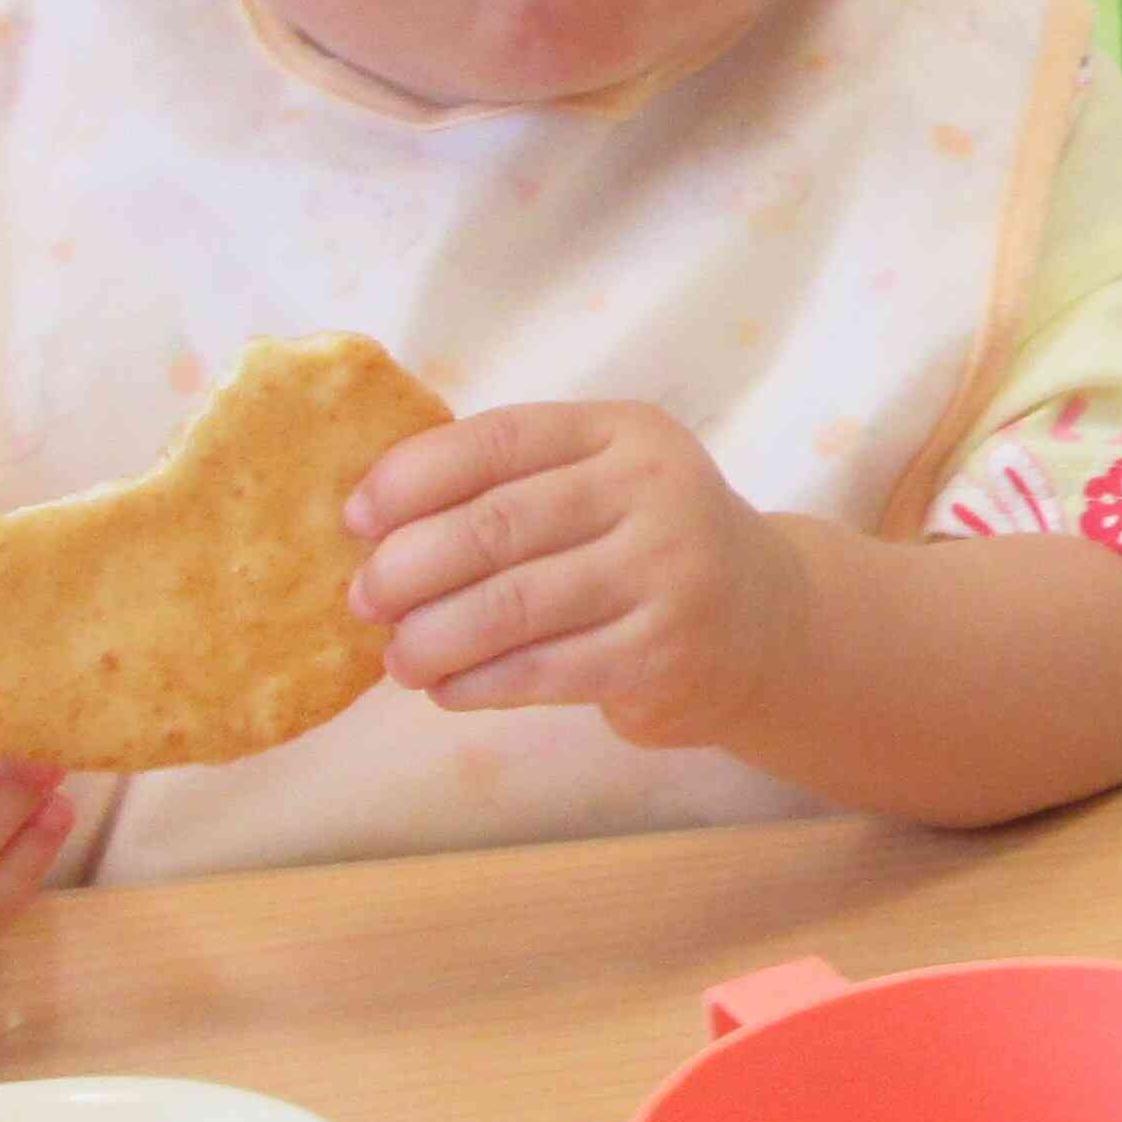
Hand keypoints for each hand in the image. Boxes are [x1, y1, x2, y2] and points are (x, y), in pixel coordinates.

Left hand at [350, 403, 807, 753]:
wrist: (767, 623)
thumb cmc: (643, 548)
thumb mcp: (601, 484)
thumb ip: (509, 484)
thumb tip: (368, 523)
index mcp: (623, 432)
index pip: (496, 440)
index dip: (409, 478)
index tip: (355, 520)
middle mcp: (655, 490)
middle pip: (495, 525)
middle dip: (406, 568)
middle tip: (363, 602)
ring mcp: (668, 572)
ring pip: (512, 605)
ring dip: (432, 638)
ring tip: (399, 658)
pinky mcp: (665, 652)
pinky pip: (542, 671)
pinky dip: (476, 685)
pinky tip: (448, 689)